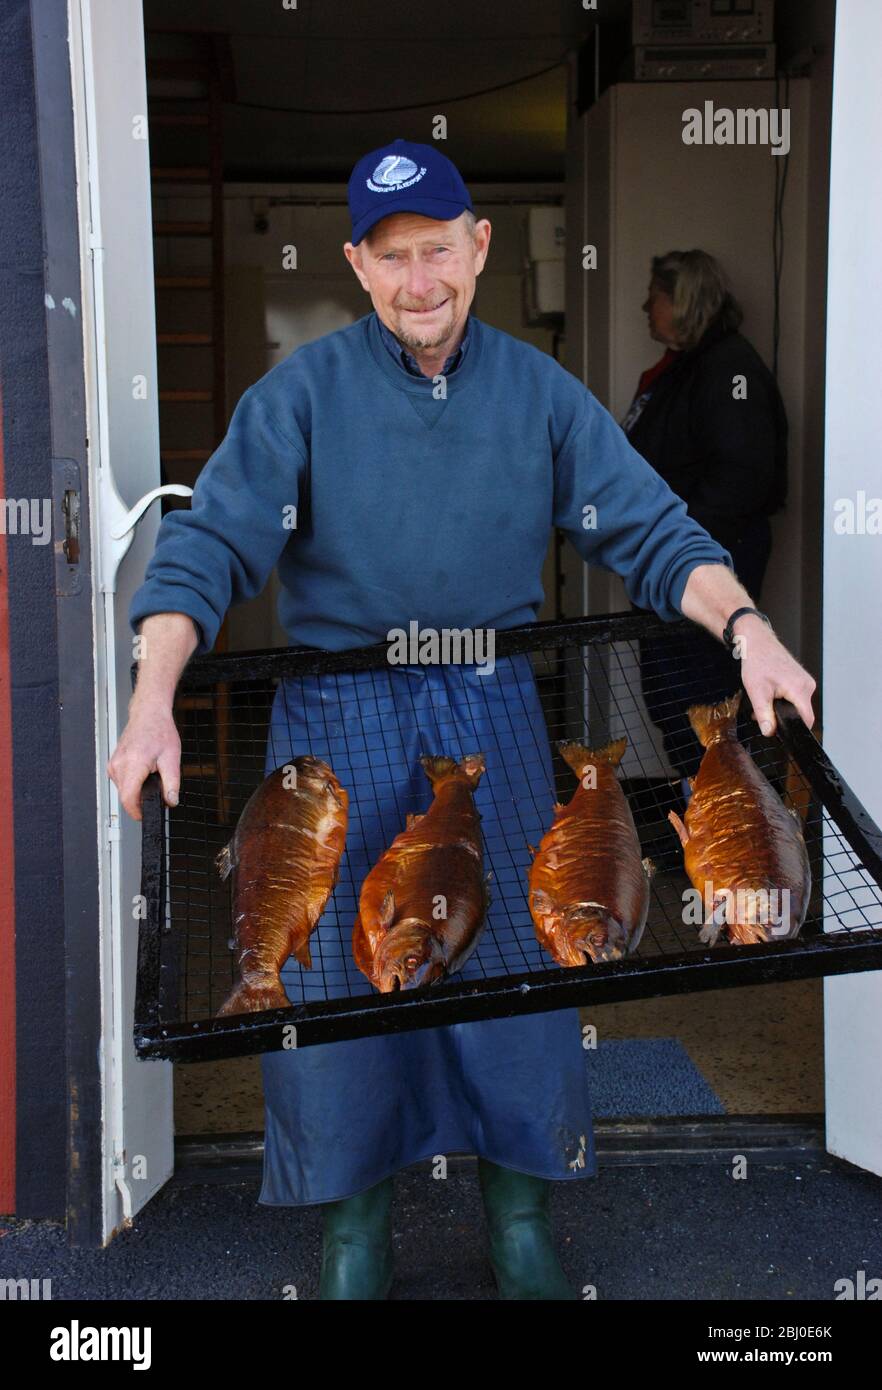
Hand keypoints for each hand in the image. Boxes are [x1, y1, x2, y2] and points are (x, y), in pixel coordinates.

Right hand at [107, 698, 181, 821]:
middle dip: (141, 799)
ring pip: (123, 790)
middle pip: (126, 797)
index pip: (128, 799)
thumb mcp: (172, 759)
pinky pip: (122, 782)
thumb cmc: (160, 732)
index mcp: (133, 764)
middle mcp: (118, 766)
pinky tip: (143, 771)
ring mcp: (113, 765)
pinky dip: (133, 783)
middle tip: (158, 788)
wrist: (148, 714)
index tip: (147, 815)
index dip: (137, 811)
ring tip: (151, 774)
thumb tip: (171, 802)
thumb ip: (172, 783)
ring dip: (137, 790)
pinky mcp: (112, 765)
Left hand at [734, 615, 816, 735]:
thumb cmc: (757, 663)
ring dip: (782, 709)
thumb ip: (764, 715)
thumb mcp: (757, 693)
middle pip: (801, 713)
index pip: (806, 719)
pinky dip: (784, 700)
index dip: (795, 729)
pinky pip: (796, 697)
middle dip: (783, 718)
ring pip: (798, 706)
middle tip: (762, 716)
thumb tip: (769, 732)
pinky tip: (771, 694)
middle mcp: (808, 685)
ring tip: (765, 700)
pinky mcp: (802, 680)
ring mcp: (806, 682)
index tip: (782, 734)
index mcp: (800, 689)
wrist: (757, 642)